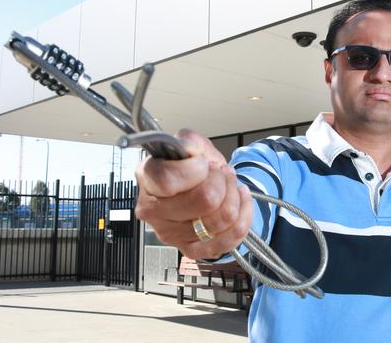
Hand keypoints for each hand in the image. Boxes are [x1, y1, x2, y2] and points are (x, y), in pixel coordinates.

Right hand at [135, 129, 253, 259]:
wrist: (204, 187)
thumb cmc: (194, 167)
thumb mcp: (193, 146)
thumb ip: (190, 141)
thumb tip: (191, 149)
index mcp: (147, 179)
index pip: (168, 180)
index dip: (196, 170)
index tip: (203, 164)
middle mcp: (153, 210)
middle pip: (205, 201)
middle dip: (224, 181)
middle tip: (222, 174)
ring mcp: (170, 234)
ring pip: (221, 219)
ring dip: (235, 197)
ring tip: (230, 186)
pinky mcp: (190, 250)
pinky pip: (230, 239)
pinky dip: (243, 216)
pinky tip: (239, 202)